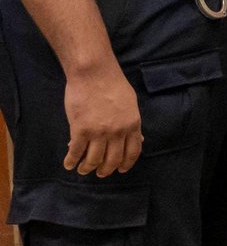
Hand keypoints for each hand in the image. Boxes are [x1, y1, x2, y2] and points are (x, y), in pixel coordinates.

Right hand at [62, 62, 141, 177]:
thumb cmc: (112, 84)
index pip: (133, 152)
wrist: (94, 73)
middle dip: (106, 170)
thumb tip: (139, 139)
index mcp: (132, 124)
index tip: (120, 170)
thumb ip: (132, 123)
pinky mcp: (80, 130)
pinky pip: (75, 152)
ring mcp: (99, 132)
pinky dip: (71, 161)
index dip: (126, 164)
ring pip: (94, 160)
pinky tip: (69, 164)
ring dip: (88, 168)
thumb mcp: (130, 103)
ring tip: (83, 170)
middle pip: (113, 160)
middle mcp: (117, 132)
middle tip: (100, 173)